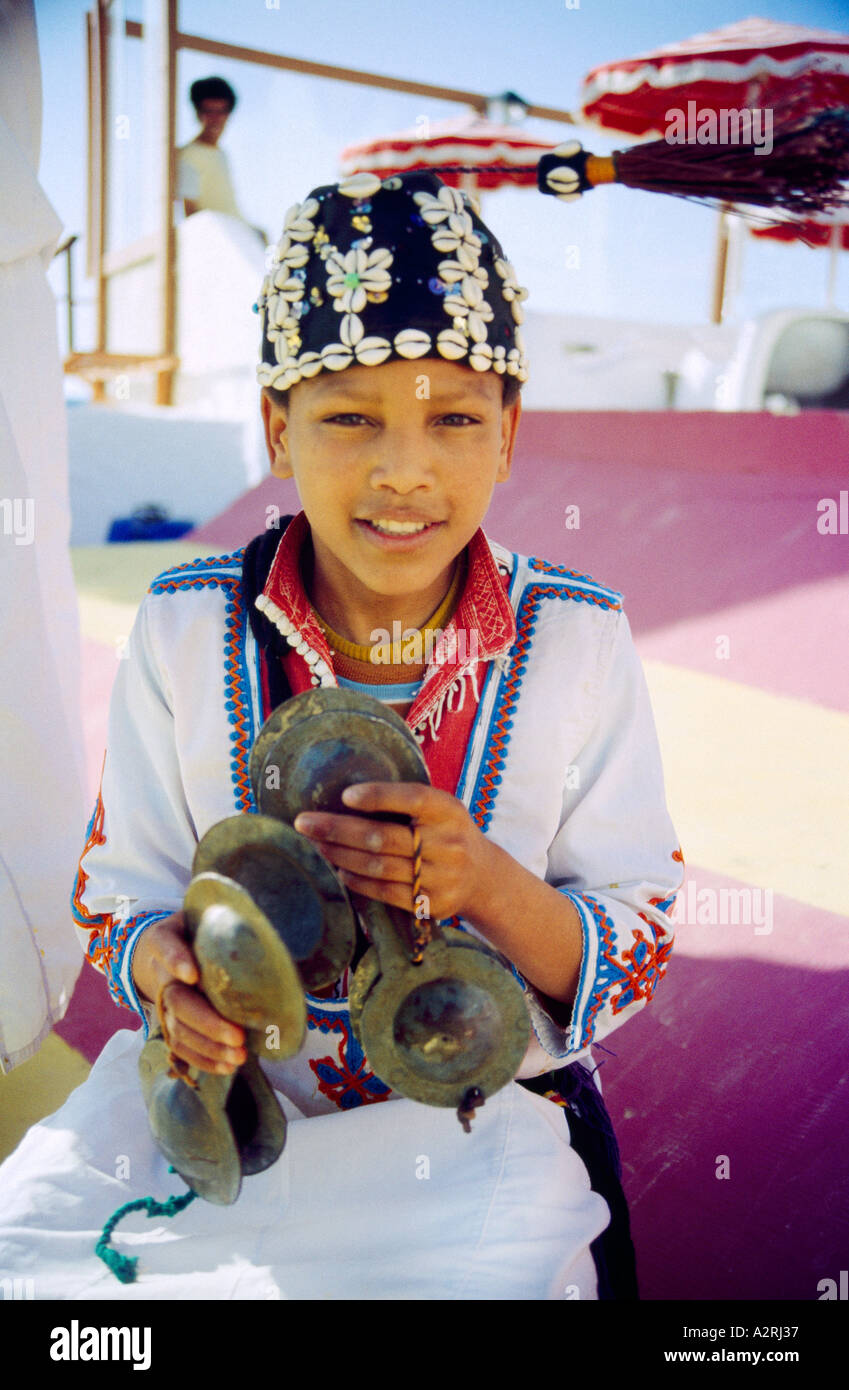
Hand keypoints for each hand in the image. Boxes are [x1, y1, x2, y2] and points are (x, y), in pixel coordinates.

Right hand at [131, 911, 247, 1074]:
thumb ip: (225, 920)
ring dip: (208, 1047)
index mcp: (165, 938)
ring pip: (178, 1030)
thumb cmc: (194, 930)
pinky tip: (226, 1067)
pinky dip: (203, 1060)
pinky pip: (180, 1048)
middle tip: (236, 1035)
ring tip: (238, 1056)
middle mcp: (160, 973)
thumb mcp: (202, 915)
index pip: (166, 945)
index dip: (176, 960)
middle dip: (206, 1021)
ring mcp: (162, 1002)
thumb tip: (268, 932)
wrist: (161, 950)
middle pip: (177, 1001)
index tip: (192, 974)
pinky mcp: (169, 1025)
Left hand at [293, 783, 494, 921]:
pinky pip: (386, 891)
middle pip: (384, 837)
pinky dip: (358, 881)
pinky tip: (339, 870)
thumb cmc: (447, 832)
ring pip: (379, 866)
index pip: (413, 798)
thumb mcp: (441, 809)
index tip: (345, 795)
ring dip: (340, 856)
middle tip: (304, 823)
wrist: (483, 877)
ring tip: (316, 846)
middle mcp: (448, 843)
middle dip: (338, 830)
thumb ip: (408, 802)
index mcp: (449, 810)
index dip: (379, 796)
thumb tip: (346, 795)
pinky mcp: (432, 904)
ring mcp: (442, 877)